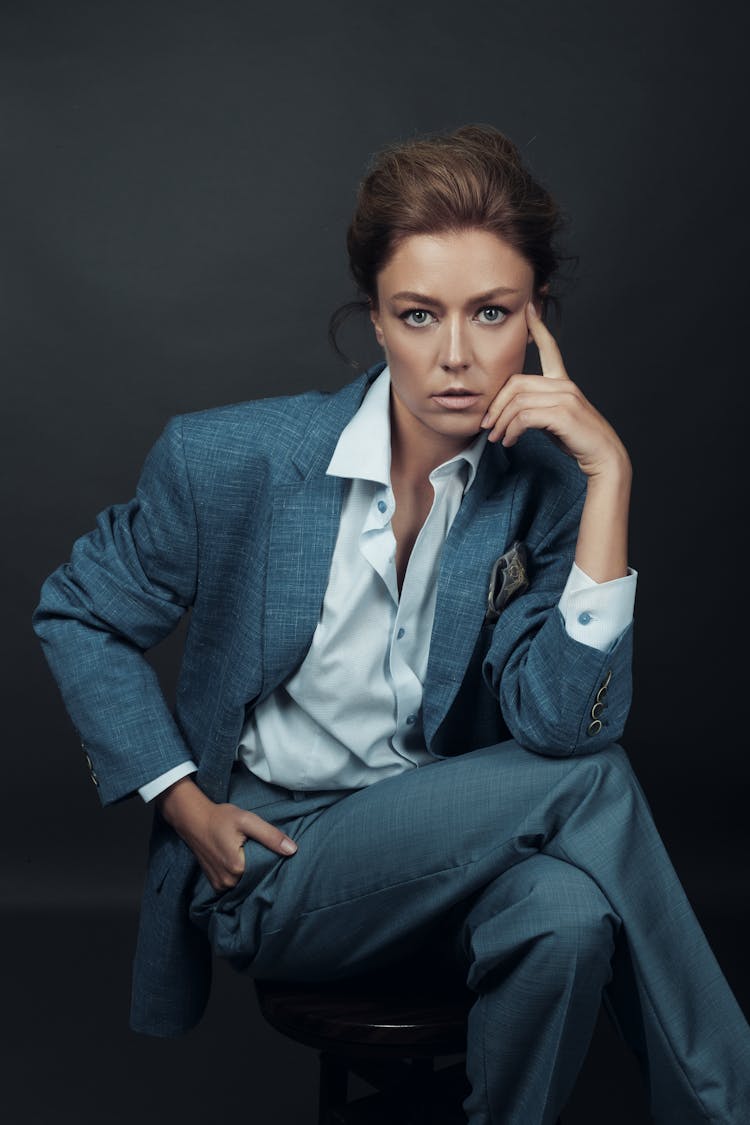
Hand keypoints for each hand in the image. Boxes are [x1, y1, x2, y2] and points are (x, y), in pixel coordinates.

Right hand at [157, 776, 296, 893]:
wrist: (193, 819)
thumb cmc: (220, 818)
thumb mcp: (248, 821)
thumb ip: (270, 836)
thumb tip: (292, 850)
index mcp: (237, 868)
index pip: (265, 872)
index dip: (271, 861)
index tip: (271, 852)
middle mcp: (228, 882)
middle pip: (254, 879)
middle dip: (261, 867)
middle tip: (261, 851)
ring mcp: (220, 885)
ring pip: (244, 884)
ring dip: (250, 873)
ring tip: (251, 856)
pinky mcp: (215, 884)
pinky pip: (234, 885)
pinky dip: (240, 876)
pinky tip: (241, 862)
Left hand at [481, 302, 630, 482]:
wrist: (603, 456)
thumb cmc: (576, 440)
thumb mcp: (552, 419)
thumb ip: (535, 408)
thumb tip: (508, 414)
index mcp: (563, 383)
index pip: (550, 349)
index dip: (538, 329)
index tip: (529, 310)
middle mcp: (564, 385)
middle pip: (516, 384)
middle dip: (496, 406)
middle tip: (487, 425)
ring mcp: (565, 397)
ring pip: (518, 402)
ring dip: (501, 422)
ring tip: (497, 438)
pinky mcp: (563, 413)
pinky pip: (525, 416)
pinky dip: (512, 430)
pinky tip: (509, 440)